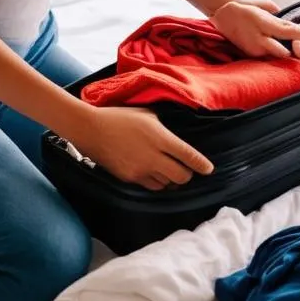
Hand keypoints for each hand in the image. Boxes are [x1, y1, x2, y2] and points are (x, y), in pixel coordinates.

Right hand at [71, 105, 214, 190]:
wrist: (91, 130)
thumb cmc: (120, 117)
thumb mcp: (148, 114)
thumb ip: (164, 127)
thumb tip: (176, 135)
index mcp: (161, 138)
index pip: (189, 156)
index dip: (202, 165)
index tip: (208, 169)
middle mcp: (153, 157)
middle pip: (181, 177)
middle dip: (187, 175)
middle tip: (186, 169)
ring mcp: (140, 170)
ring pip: (167, 184)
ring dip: (171, 179)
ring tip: (168, 170)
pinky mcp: (129, 178)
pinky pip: (150, 186)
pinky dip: (156, 182)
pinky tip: (154, 173)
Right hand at [210, 0, 299, 60]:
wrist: (223, 15)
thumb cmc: (246, 8)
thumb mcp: (262, 6)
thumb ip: (274, 11)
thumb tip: (282, 12)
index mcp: (264, 23)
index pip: (288, 30)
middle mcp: (260, 37)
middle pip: (284, 49)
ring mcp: (255, 48)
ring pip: (278, 54)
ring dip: (291, 55)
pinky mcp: (251, 54)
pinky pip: (269, 56)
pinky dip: (279, 56)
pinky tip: (290, 56)